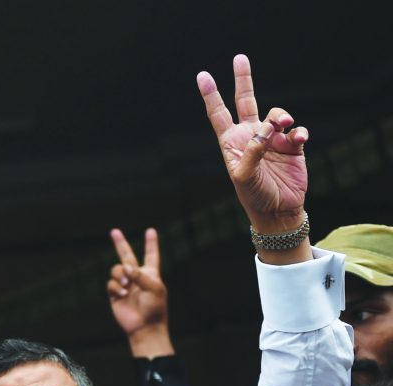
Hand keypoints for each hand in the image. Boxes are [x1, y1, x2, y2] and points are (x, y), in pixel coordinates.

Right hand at [107, 227, 173, 357]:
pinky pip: (111, 283)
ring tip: (126, 284)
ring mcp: (125, 285)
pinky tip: (122, 294)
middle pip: (126, 256)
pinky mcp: (115, 294)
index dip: (151, 243)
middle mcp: (136, 277)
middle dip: (120, 243)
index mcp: (150, 274)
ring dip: (120, 274)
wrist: (144, 327)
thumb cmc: (154, 308)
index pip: (151, 255)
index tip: (151, 231)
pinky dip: (116, 287)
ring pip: (116, 270)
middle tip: (114, 231)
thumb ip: (141, 275)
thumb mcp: (154, 288)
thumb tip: (126, 267)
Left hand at [197, 55, 307, 235]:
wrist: (278, 210)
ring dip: (281, 117)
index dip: (211, 95)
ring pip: (277, 114)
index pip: (218, 114)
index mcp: (232, 142)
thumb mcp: (245, 176)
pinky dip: (299, 132)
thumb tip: (266, 129)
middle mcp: (251, 136)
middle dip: (243, 79)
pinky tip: (298, 140)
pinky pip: (298, 130)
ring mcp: (272, 139)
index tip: (202, 75)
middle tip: (239, 58)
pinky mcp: (292, 145)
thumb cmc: (254, 196)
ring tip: (285, 126)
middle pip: (245, 101)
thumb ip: (253, 151)